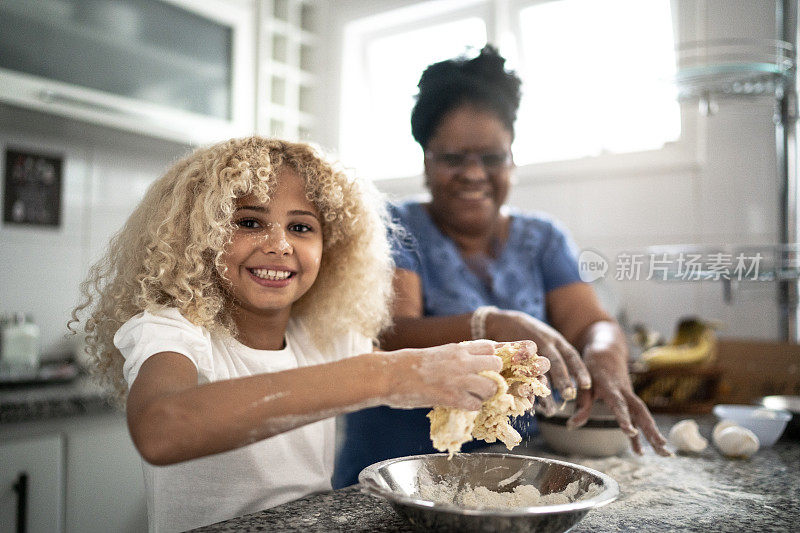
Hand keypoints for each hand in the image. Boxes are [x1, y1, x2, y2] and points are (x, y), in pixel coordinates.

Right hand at [381, 340, 502, 409]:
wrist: (390, 374)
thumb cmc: (408, 363)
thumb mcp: (436, 352)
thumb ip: (455, 356)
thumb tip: (470, 363)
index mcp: (457, 348)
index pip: (491, 347)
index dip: (493, 358)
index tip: (489, 366)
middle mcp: (462, 361)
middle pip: (496, 365)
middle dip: (493, 375)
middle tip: (482, 383)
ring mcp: (458, 379)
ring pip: (491, 387)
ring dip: (485, 394)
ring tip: (473, 396)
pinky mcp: (452, 397)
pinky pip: (476, 404)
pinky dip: (471, 407)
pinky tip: (461, 404)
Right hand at [485, 310, 590, 413]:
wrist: (500, 320)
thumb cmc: (528, 334)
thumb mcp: (546, 338)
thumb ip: (557, 355)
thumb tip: (571, 384)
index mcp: (555, 339)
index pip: (571, 355)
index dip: (579, 370)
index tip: (586, 386)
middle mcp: (543, 341)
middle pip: (556, 362)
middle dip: (563, 380)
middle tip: (568, 396)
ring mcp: (526, 346)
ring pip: (537, 370)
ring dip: (544, 389)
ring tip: (550, 410)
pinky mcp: (511, 352)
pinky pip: (519, 372)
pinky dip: (524, 388)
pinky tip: (529, 402)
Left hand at [568, 342, 670, 456]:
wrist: (606, 351)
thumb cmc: (592, 367)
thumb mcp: (584, 383)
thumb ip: (581, 405)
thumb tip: (572, 426)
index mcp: (611, 386)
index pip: (619, 404)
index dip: (624, 418)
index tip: (630, 432)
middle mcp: (625, 392)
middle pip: (641, 411)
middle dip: (651, 430)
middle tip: (662, 447)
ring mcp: (630, 396)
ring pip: (644, 415)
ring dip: (653, 434)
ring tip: (664, 453)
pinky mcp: (631, 400)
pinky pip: (637, 418)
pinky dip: (640, 433)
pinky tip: (640, 451)